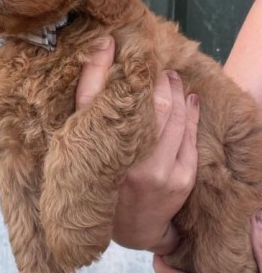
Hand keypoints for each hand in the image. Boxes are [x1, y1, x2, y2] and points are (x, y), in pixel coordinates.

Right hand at [75, 37, 199, 254]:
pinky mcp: (179, 180)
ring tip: (173, 80)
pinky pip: (189, 138)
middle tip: (158, 68)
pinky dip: (192, 114)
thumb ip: (89, 91)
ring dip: (177, 93)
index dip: (115, 69)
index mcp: (97, 151)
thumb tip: (102, 45)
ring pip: (173, 118)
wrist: (129, 226)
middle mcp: (126, 162)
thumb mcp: (81, 140)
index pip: (102, 98)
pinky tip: (190, 101)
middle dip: (158, 81)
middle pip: (150, 105)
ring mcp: (157, 172)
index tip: (123, 48)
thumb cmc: (100, 176)